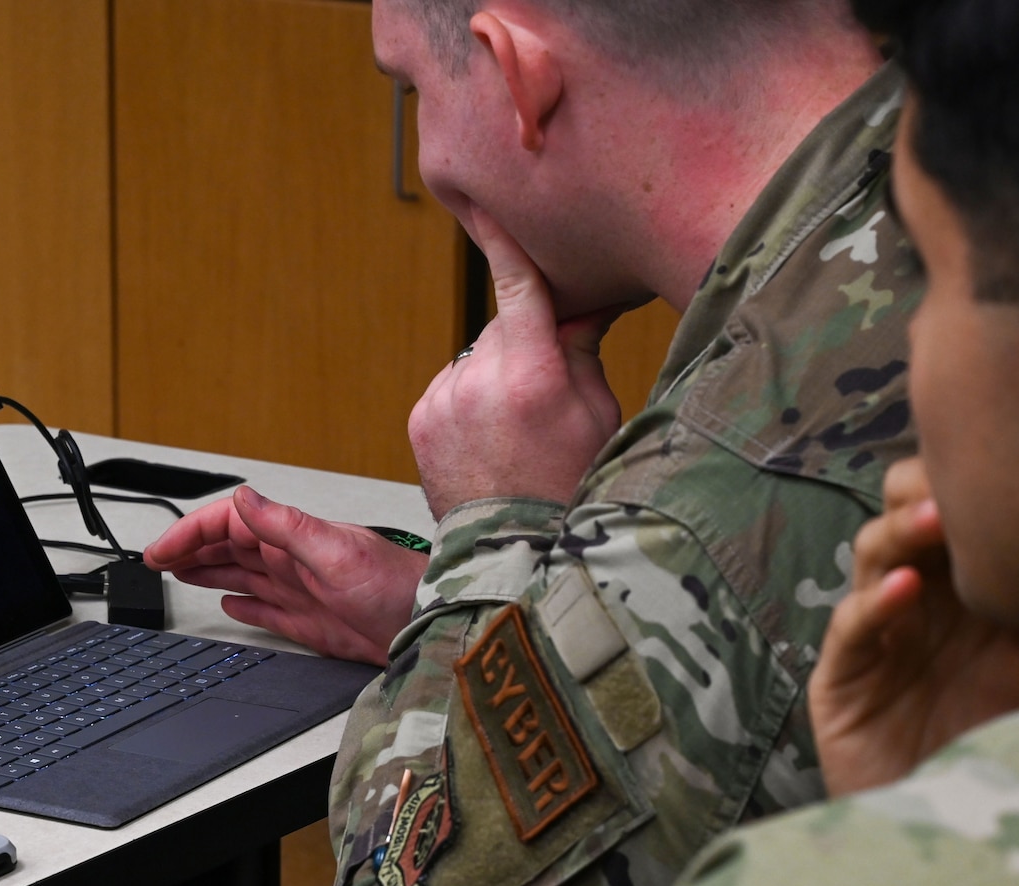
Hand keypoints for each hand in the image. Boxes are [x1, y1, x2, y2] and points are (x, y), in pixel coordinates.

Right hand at [142, 486, 425, 664]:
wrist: (432, 626)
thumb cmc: (397, 586)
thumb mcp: (335, 550)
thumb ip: (285, 526)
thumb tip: (243, 498)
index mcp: (293, 538)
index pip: (228, 524)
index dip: (189, 533)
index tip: (160, 549)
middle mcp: (293, 560)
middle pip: (227, 548)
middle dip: (189, 550)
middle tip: (155, 560)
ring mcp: (300, 590)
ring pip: (240, 576)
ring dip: (207, 572)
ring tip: (177, 574)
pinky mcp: (310, 621)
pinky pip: (265, 610)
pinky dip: (243, 606)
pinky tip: (229, 604)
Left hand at [409, 211, 623, 520]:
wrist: (517, 552)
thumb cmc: (572, 486)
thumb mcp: (598, 413)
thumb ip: (580, 348)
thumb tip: (578, 304)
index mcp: (531, 372)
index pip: (516, 286)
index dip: (502, 241)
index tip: (482, 201)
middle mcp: (477, 380)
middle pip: (502, 327)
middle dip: (526, 343)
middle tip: (549, 392)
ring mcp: (442, 401)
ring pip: (475, 359)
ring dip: (495, 375)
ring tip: (517, 431)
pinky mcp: (420, 421)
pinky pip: (450, 388)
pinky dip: (469, 400)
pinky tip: (490, 440)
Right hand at [811, 458, 1018, 795]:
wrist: (965, 841)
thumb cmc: (1012, 757)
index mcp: (978, 594)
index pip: (959, 512)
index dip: (968, 481)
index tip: (1003, 465)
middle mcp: (925, 606)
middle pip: (905, 515)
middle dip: (924, 491)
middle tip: (959, 485)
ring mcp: (880, 640)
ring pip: (872, 556)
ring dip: (901, 535)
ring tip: (937, 521)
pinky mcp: (843, 682)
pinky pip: (851, 629)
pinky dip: (875, 605)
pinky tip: (905, 592)